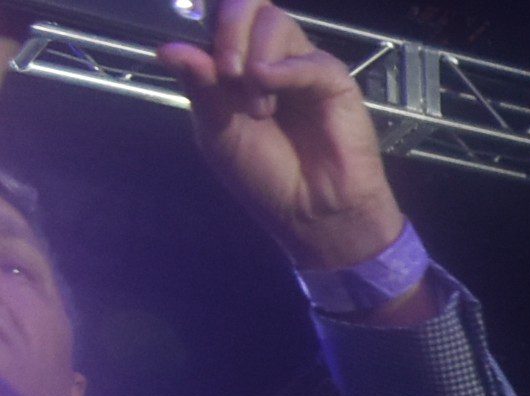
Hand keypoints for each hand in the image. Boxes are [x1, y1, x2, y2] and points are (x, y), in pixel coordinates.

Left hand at [155, 4, 406, 273]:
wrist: (311, 214)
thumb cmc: (265, 177)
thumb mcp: (216, 130)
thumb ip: (199, 87)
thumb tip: (168, 48)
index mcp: (239, 64)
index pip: (222, 17)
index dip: (209, 22)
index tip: (203, 59)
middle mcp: (271, 57)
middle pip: (247, 6)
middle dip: (229, 31)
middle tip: (226, 73)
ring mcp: (303, 66)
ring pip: (276, 22)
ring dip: (255, 58)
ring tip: (258, 107)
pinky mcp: (335, 82)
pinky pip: (309, 57)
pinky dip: (284, 69)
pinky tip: (271, 90)